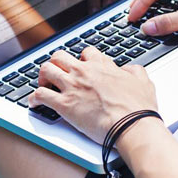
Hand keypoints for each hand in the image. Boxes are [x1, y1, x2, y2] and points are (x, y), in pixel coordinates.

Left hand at [29, 48, 157, 142]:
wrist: (132, 124)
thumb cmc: (138, 108)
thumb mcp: (143, 81)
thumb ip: (134, 71)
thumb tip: (130, 69)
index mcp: (102, 66)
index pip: (86, 53)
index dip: (82, 59)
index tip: (81, 66)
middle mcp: (84, 72)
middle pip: (60, 56)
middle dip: (57, 63)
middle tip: (58, 73)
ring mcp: (72, 87)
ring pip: (47, 70)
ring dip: (43, 77)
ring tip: (44, 85)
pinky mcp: (64, 104)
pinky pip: (40, 95)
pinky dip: (34, 98)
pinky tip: (34, 102)